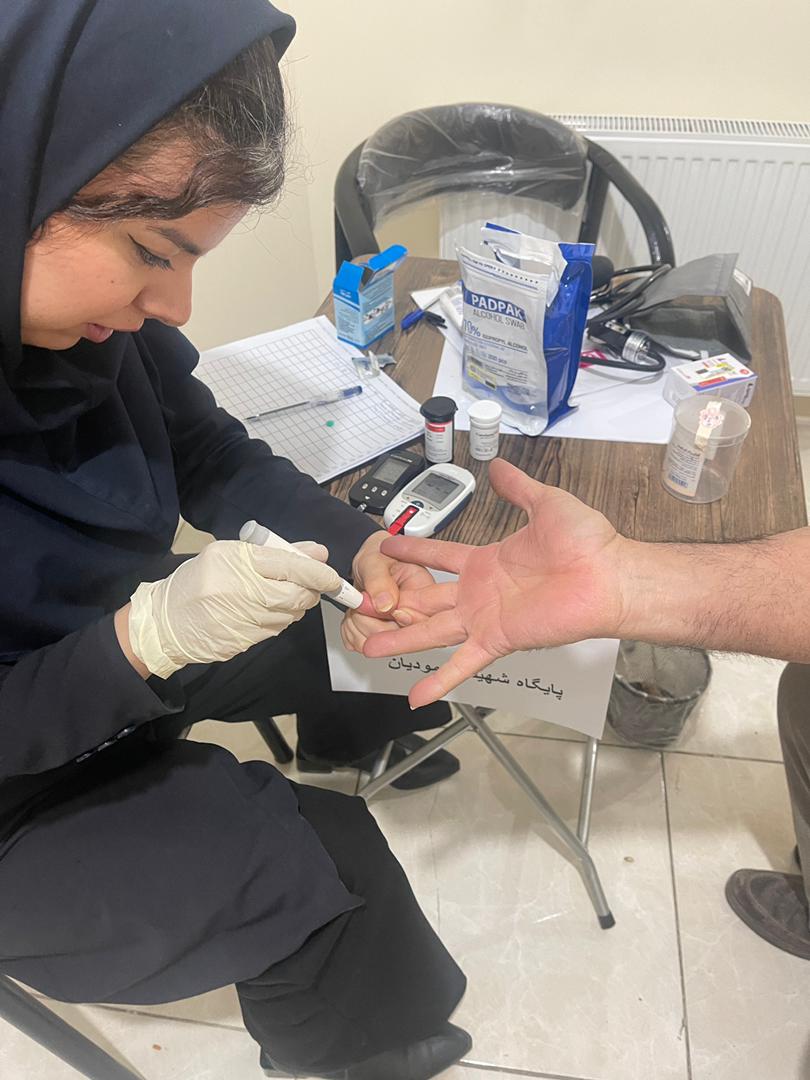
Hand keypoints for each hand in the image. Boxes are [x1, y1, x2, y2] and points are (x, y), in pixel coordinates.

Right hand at [126, 539, 340, 677]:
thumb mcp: (230, 554)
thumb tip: (316, 553)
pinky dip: (279, 619)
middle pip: (297, 594)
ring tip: (279, 595)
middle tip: (308, 585)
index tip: (331, 575)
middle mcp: (243, 592)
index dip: (318, 572)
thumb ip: (276, 553)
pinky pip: (276, 629)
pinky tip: (264, 611)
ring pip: (291, 614)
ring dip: (295, 606)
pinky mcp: (244, 642)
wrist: (165, 622)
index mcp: (237, 562)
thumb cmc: (197, 580)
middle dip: (311, 591)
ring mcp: (244, 620)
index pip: (291, 567)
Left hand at [340, 531, 436, 652]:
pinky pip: (359, 645)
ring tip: (357, 606)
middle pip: (395, 639)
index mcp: (426, 593)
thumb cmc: (378, 560)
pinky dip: (349, 630)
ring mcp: (400, 630)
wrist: (369, 567)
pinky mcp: (382, 639)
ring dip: (355, 625)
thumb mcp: (374, 561)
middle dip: (368, 620)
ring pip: (373, 644)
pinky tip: (355, 615)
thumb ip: (379, 581)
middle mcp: (416, 616)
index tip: (380, 608)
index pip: (419, 621)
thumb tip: (386, 604)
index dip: (396, 620)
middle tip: (361, 601)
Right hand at [362, 458, 632, 706]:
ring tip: (368, 645)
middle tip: (361, 604)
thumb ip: (517, 488)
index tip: (386, 544)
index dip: (412, 549)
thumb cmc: (587, 543)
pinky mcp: (497, 639)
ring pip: (431, 630)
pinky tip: (416, 696)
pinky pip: (463, 662)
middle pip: (425, 598)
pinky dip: (441, 680)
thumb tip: (498, 467)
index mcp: (487, 561)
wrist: (610, 576)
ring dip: (401, 640)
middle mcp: (480, 592)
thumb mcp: (546, 503)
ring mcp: (485, 617)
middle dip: (392, 602)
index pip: (439, 555)